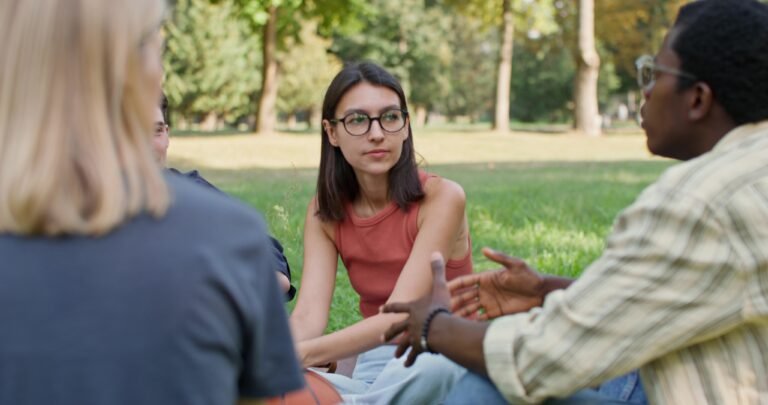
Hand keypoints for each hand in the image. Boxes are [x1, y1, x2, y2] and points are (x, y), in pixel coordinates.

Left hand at [381, 252, 450, 366]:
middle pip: (397, 328)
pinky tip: (407, 365)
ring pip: (404, 343)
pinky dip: (411, 359)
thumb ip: (436, 270)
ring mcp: (413, 336)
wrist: (440, 327)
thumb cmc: (439, 306)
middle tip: (381, 337)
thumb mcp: (439, 286)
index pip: (397, 306)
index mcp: (412, 308)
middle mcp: (409, 323)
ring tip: (395, 357)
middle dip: (390, 332)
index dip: (389, 307)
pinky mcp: (419, 347)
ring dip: (400, 349)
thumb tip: (435, 251)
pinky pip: (414, 354)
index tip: (380, 310)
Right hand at [448, 247, 544, 319]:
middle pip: (463, 296)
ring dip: (459, 313)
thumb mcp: (516, 265)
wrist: (542, 293)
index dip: (453, 285)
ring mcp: (489, 302)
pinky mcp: (496, 313)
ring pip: (469, 308)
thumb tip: (484, 249)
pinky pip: (480, 318)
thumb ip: (500, 258)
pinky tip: (463, 327)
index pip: (465, 282)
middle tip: (440, 309)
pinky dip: (471, 322)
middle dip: (451, 302)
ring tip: (448, 320)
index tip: (441, 289)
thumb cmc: (530, 277)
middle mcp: (485, 290)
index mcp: (486, 278)